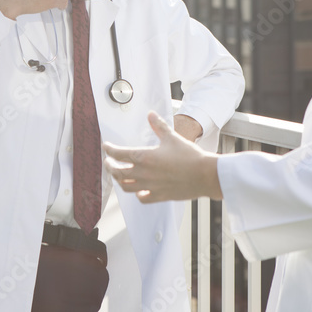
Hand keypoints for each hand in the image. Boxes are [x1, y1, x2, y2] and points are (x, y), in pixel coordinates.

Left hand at [103, 111, 222, 202]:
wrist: (204, 175)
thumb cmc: (189, 155)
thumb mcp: (172, 137)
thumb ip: (158, 126)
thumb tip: (150, 114)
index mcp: (144, 157)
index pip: (119, 154)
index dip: (110, 150)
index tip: (106, 147)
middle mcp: (143, 173)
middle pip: (118, 172)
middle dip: (110, 166)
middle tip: (108, 161)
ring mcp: (150, 186)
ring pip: (126, 186)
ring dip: (120, 180)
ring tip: (119, 175)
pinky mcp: (159, 196)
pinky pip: (142, 197)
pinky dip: (137, 194)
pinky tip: (138, 190)